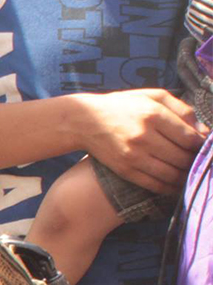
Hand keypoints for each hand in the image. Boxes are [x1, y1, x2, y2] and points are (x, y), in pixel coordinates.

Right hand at [73, 89, 207, 193]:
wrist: (84, 121)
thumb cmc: (122, 105)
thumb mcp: (152, 96)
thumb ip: (181, 108)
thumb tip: (203, 131)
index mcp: (153, 114)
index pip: (189, 137)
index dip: (201, 145)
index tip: (202, 146)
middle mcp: (144, 136)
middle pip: (183, 157)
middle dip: (194, 161)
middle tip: (197, 160)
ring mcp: (133, 155)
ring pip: (172, 173)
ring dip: (185, 176)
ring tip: (189, 172)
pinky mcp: (125, 170)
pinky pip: (155, 184)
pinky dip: (170, 188)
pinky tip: (176, 185)